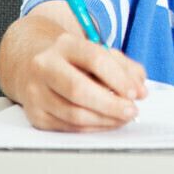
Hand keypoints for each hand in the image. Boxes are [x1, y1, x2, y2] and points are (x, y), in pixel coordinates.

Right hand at [0, 13, 148, 131]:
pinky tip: (106, 123)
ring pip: (73, 114)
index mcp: (65, 45)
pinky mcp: (35, 114)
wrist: (34, 64)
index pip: (95, 59)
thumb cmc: (74, 60)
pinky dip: (92, 128)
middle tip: (132, 111)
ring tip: (123, 118)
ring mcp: (36, 92)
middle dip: (111, 105)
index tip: (137, 93)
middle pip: (79, 90)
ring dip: (104, 120)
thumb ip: (125, 67)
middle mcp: (45, 66)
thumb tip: (140, 88)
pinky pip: (68, 127)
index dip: (119, 79)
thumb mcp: (100, 52)